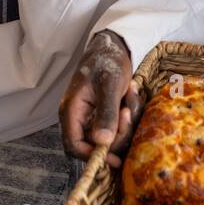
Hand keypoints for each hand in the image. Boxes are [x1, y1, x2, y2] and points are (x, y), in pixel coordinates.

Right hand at [59, 31, 139, 168]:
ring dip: (127, 121)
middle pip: (96, 145)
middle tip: (128, 110)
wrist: (115, 46)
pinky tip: (131, 93)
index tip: (115, 158)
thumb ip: (105, 113)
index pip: (74, 146)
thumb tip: (102, 142)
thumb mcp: (108, 84)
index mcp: (71, 111)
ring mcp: (94, 118)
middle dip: (118, 132)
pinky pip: (121, 126)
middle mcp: (80, 119)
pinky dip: (131, 113)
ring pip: (113, 137)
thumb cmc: (106, 61)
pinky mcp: (108, 116)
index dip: (92, 156)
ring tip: (130, 93)